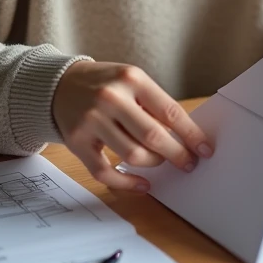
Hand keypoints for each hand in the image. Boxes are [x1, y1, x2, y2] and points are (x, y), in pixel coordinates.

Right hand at [52, 61, 213, 191]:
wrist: (58, 84)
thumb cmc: (105, 84)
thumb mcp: (132, 81)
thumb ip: (154, 105)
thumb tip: (186, 137)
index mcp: (131, 79)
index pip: (170, 111)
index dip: (191, 134)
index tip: (204, 149)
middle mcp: (111, 98)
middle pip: (153, 136)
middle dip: (176, 154)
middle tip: (188, 163)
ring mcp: (91, 120)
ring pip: (132, 154)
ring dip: (154, 164)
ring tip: (161, 162)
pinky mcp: (77, 142)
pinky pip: (105, 171)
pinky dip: (126, 182)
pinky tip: (142, 183)